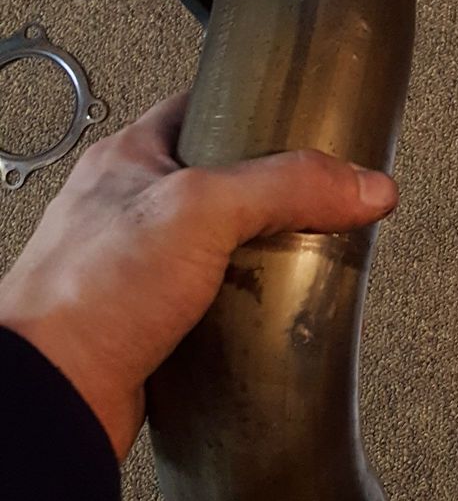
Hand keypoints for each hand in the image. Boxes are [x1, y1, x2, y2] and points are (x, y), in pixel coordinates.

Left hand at [0, 95, 397, 460]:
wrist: (54, 392)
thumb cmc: (85, 295)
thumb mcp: (201, 210)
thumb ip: (287, 187)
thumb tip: (360, 183)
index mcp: (128, 159)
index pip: (202, 107)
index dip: (254, 108)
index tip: (302, 119)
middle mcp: (129, 210)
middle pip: (220, 185)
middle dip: (272, 196)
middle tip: (316, 200)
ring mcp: (138, 271)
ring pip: (218, 251)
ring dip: (259, 260)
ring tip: (302, 259)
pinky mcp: (151, 327)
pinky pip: (211, 307)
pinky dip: (243, 312)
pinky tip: (267, 317)